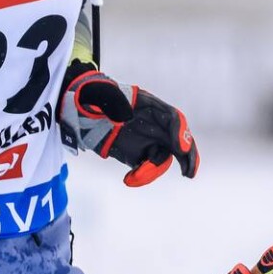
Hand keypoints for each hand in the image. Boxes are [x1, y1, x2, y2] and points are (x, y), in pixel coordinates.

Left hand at [59, 62, 199, 186]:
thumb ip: (113, 101)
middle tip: (189, 173)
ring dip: (154, 171)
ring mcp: (148, 140)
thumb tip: (125, 117)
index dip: (180, 132)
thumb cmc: (94, 97)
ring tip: (133, 177)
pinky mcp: (139, 155)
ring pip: (164, 158)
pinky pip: (148, 168)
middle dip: (187, 156)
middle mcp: (154, 124)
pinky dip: (142, 176)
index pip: (172, 117)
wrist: (83, 112)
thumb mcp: (100, 93)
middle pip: (179, 140)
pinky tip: (128, 179)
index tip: (180, 148)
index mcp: (149, 105)